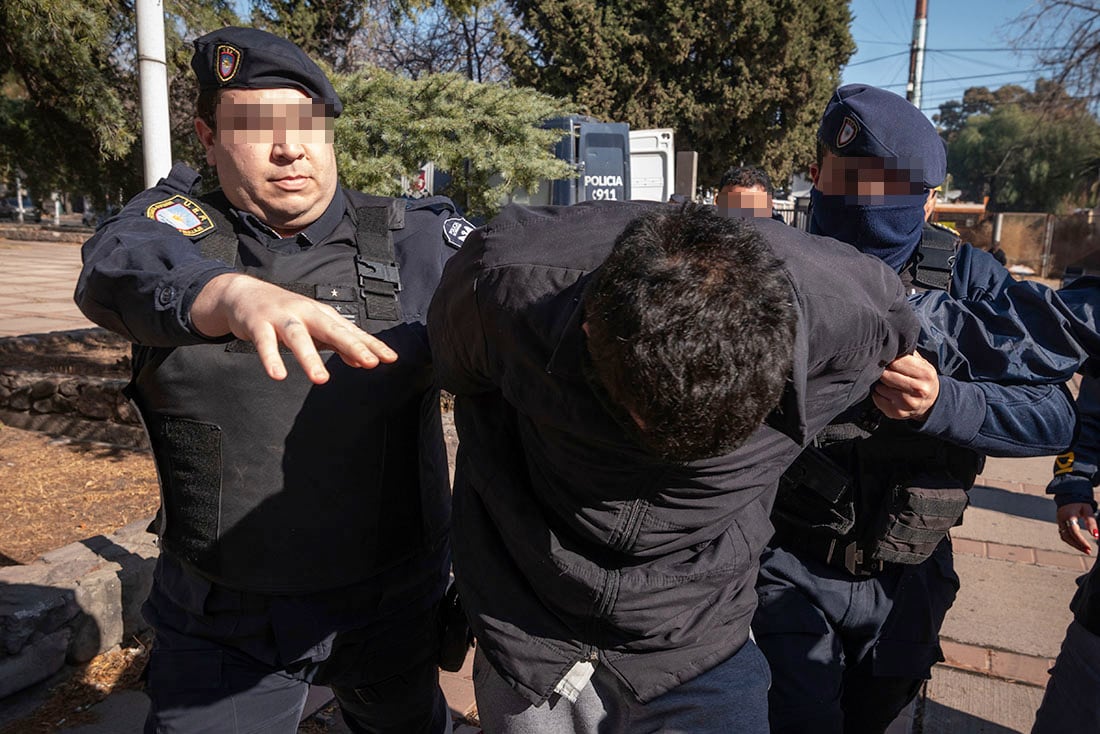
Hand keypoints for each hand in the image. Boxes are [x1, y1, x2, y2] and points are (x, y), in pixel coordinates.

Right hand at [190, 273, 396, 383]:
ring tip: (321, 379)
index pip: (351, 332)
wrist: (244, 293)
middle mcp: (305, 313)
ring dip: (309, 358)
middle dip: (351, 345)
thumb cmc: (285, 312)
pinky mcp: (258, 324)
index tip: (390, 358)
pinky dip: (270, 358)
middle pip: (331, 329)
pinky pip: (264, 343)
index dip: (371, 345)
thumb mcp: (314, 327)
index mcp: (322, 315)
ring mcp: (281, 318)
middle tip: (369, 363)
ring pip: (298, 337)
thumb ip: (337, 343)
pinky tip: (278, 375)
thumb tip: (361, 360)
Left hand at [872, 351, 939, 420]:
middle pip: (886, 375)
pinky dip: (878, 394)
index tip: (886, 359)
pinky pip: (877, 399)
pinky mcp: (898, 413)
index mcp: (925, 373)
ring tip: (887, 382)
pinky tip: (886, 392)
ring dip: (880, 383)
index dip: (888, 359)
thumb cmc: (922, 378)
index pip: (896, 362)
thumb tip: (890, 343)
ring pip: (880, 388)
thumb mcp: (922, 363)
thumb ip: (908, 353)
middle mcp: (918, 390)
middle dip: (882, 371)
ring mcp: (908, 403)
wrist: (932, 401)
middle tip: (883, 370)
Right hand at [1056, 502, 1098, 554]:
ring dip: (1074, 545)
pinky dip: (1071, 541)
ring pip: (1065, 537)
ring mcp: (1059, 522)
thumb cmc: (1079, 502)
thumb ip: (1091, 522)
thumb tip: (1096, 535)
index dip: (1081, 540)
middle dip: (1078, 545)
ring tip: (1085, 549)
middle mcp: (1061, 520)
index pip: (1073, 531)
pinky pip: (1064, 535)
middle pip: (1068, 536)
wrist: (1068, 496)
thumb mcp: (1088, 510)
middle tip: (1088, 551)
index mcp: (1068, 515)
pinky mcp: (1060, 524)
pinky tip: (1078, 544)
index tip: (1089, 547)